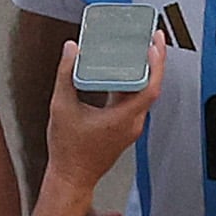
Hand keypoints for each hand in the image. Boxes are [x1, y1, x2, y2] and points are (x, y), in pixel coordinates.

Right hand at [41, 32, 162, 187]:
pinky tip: (122, 72)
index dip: (155, 64)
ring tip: (140, 49)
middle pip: (150, 87)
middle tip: (152, 38)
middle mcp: (133, 123)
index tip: (154, 45)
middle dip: (154, 61)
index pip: (150, 87)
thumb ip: (65, 74)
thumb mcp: (60, 106)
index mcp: (123, 118)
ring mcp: (130, 127)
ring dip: (143, 72)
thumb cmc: (68, 150)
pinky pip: (134, 101)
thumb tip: (70, 50)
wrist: (71, 176)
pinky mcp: (125, 128)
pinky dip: (132, 84)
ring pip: (143, 94)